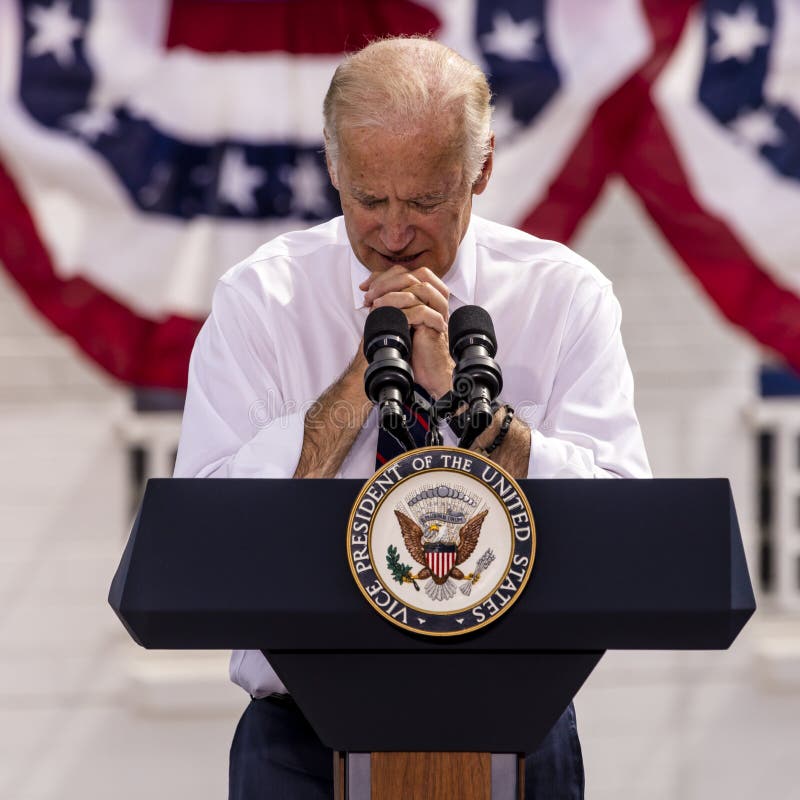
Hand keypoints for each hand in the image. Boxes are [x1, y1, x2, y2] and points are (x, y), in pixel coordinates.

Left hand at [360, 266, 454, 397]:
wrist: (425, 370)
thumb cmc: (411, 343)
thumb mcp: (395, 315)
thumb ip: (386, 299)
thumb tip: (367, 286)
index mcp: (428, 292)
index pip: (407, 272)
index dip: (384, 275)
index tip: (365, 287)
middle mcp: (437, 298)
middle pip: (416, 275)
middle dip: (388, 282)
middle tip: (369, 296)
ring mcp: (439, 311)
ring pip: (420, 289)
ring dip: (393, 295)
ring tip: (376, 305)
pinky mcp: (437, 326)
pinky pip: (422, 311)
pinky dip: (403, 313)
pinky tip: (390, 319)